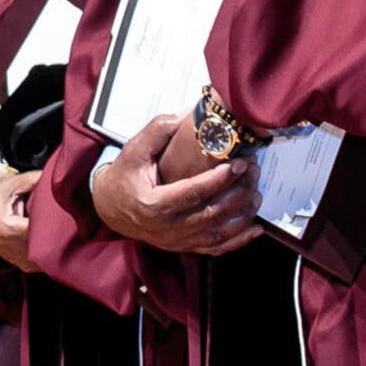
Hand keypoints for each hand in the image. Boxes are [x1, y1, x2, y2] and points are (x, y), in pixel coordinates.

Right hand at [88, 115, 261, 255]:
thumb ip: (158, 131)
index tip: (239, 164)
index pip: (192, 193)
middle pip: (211, 215)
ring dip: (242, 216)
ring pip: (218, 234)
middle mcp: (166, 228)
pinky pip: (216, 249)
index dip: (219, 180)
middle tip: (253, 173)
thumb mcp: (133, 150)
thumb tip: (187, 116)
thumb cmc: (123, 177)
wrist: (109, 208)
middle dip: (237, 194)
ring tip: (257, 194)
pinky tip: (256, 228)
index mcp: (153, 204)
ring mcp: (177, 241)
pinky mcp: (184, 247)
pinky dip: (239, 241)